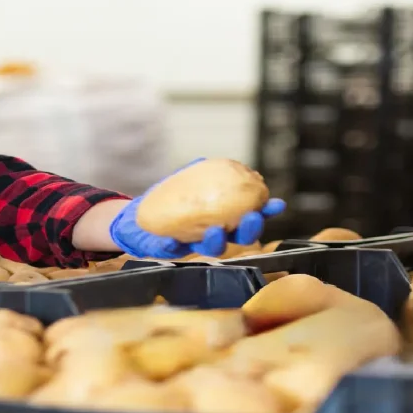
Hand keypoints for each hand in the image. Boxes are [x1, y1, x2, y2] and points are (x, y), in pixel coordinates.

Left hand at [109, 158, 285, 258]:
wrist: (137, 218)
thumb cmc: (169, 200)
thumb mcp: (187, 182)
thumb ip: (202, 172)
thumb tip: (218, 161)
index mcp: (222, 219)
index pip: (248, 217)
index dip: (264, 213)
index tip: (276, 204)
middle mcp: (212, 236)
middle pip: (238, 238)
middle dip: (248, 230)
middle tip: (252, 218)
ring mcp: (192, 245)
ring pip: (210, 249)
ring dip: (216, 240)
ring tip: (216, 231)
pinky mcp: (167, 251)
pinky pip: (171, 250)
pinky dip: (172, 245)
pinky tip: (173, 241)